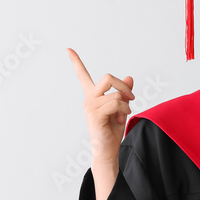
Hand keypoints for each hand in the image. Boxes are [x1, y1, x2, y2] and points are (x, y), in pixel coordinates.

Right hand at [66, 48, 134, 165]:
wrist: (108, 150)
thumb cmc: (112, 130)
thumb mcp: (122, 108)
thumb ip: (124, 93)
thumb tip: (129, 77)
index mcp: (93, 96)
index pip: (82, 75)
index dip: (76, 61)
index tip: (68, 49)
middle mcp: (89, 99)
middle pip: (108, 78)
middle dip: (123, 86)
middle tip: (132, 98)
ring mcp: (90, 106)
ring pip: (116, 94)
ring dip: (126, 104)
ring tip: (122, 115)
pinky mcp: (94, 115)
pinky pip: (116, 103)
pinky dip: (124, 109)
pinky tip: (121, 118)